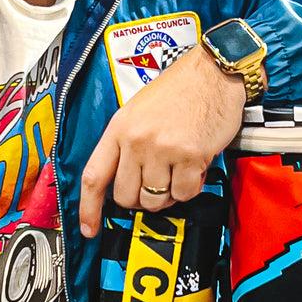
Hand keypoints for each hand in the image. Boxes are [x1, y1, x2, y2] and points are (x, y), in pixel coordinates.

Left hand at [78, 45, 247, 236]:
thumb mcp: (138, 111)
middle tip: (156, 184)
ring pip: (155, 199)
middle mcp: (136, 139)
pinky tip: (194, 167)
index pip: (94, 176)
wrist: (213, 73)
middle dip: (141, 199)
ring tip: (178, 171)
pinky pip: (184, 193)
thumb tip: (123, 183)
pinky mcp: (189, 156)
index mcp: (119, 128)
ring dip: (168, 194)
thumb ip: (126, 144)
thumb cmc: (180, 90)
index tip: (89, 228)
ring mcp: (162, 149)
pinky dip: (190, 187)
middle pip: (126, 196)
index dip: (88, 209)